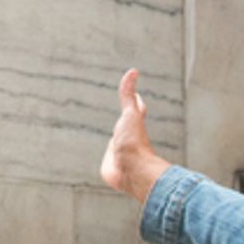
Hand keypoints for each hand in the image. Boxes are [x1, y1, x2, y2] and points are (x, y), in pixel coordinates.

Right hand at [101, 68, 170, 203]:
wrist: (131, 172)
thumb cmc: (133, 142)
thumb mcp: (130, 114)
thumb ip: (128, 95)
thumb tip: (133, 71)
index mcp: (133, 125)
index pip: (137, 110)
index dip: (136, 102)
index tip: (137, 96)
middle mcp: (127, 138)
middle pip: (127, 127)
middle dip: (126, 121)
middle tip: (127, 114)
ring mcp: (119, 152)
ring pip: (117, 144)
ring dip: (117, 142)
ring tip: (117, 140)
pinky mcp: (110, 165)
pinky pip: (106, 160)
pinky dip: (106, 160)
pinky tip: (109, 162)